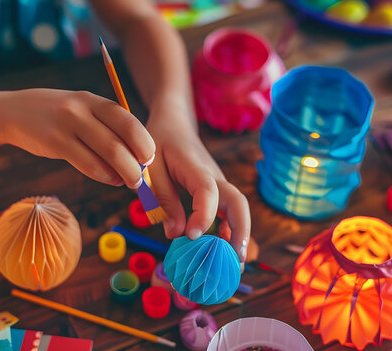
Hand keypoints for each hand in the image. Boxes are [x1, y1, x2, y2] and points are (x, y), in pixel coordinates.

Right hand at [0, 89, 154, 187]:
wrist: (13, 112)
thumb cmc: (56, 115)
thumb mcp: (81, 110)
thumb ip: (105, 126)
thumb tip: (136, 153)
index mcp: (94, 100)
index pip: (129, 121)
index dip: (144, 142)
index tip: (150, 158)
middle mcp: (83, 109)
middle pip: (122, 139)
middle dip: (138, 162)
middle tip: (142, 176)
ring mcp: (68, 125)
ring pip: (108, 154)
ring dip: (124, 173)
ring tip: (128, 181)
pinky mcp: (55, 143)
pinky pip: (88, 164)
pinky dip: (105, 175)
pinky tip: (110, 178)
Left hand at [146, 108, 250, 262]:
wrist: (174, 124)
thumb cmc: (160, 144)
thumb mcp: (151, 170)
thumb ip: (163, 200)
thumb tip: (175, 234)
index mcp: (195, 168)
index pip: (208, 192)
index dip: (203, 215)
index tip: (190, 236)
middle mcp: (214, 177)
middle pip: (238, 203)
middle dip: (239, 231)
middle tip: (234, 260)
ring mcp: (219, 185)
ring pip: (239, 210)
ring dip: (240, 236)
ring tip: (236, 266)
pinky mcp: (218, 193)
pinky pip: (230, 213)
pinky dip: (231, 233)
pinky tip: (227, 252)